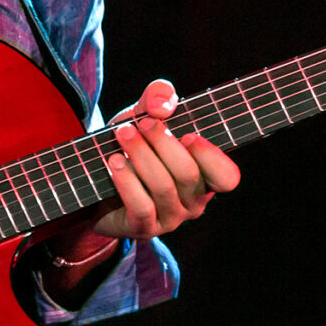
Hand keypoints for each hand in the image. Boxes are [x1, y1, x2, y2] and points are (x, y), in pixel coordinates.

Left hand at [93, 79, 240, 240]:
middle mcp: (193, 202)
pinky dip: (127, 181)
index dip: (212, 157)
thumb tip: (162, 105)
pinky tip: (113, 162)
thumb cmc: (134, 145)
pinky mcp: (144, 228)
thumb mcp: (146, 115)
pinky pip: (141, 207)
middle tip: (144, 122)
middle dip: (164, 143)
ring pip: (163, 188)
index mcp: (205, 176)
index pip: (227, 177)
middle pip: (188, 175)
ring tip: (123, 134)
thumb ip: (159, 97)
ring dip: (142, 156)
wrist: (98, 179)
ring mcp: (170, 218)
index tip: (189, 134)